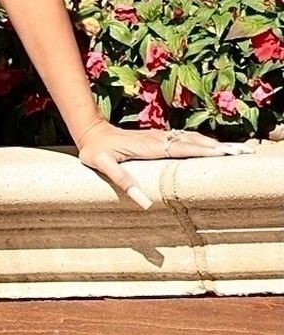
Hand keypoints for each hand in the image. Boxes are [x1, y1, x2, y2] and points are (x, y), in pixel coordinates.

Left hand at [74, 116, 238, 210]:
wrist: (90, 131)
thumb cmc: (95, 151)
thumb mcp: (102, 166)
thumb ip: (122, 181)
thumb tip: (145, 202)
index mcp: (150, 146)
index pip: (184, 149)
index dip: (206, 152)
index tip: (226, 155)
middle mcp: (159, 139)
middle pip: (195, 142)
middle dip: (220, 147)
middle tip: (244, 152)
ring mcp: (160, 137)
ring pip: (192, 139)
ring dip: (215, 144)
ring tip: (237, 149)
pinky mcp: (158, 138)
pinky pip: (185, 139)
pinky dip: (203, 142)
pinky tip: (213, 146)